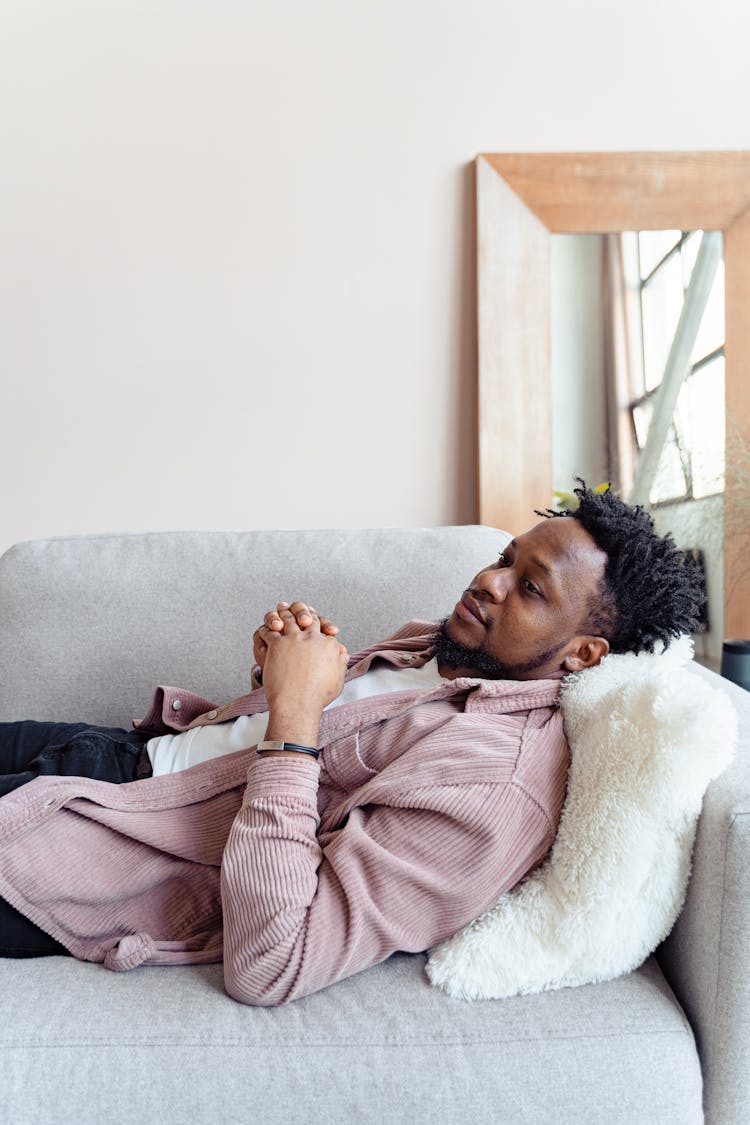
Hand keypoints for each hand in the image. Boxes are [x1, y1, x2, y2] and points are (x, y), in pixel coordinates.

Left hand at [259, 608, 347, 743]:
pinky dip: (267, 629)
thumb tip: (343, 652)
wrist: (298, 704)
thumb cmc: (317, 697)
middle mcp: (313, 638)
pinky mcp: (278, 644)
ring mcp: (294, 639)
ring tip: (278, 615)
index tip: (311, 625)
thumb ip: (340, 664)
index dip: (317, 625)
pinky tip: (266, 630)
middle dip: (301, 614)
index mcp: (329, 645)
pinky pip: (270, 631)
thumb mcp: (337, 681)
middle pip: (307, 619)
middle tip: (295, 612)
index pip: (323, 629)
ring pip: (288, 620)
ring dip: (282, 616)